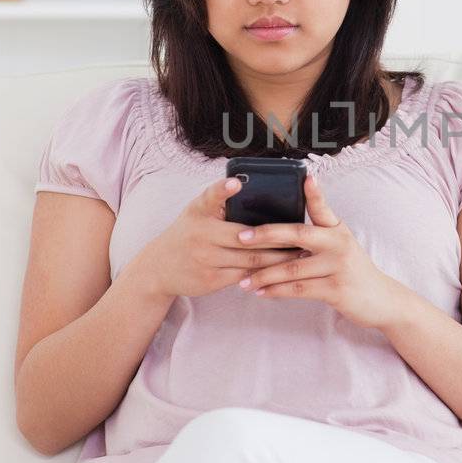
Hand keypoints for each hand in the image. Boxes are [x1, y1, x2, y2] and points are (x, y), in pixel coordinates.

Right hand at [133, 175, 301, 299]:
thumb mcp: (196, 211)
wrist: (159, 268)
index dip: (223, 189)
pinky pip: (244, 276)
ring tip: (300, 254)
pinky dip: (264, 274)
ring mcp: (206, 259)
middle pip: (247, 237)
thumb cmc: (188, 232)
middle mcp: (201, 234)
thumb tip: (248, 184)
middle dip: (277, 238)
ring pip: (250, 259)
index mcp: (199, 212)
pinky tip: (282, 272)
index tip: (236, 183)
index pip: (210, 197)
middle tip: (302, 235)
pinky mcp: (211, 279)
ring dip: (278, 258)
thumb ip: (218, 200)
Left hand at [230, 172, 403, 330]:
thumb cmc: (351, 268)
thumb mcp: (340, 243)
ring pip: (293, 268)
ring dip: (264, 275)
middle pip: (298, 234)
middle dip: (267, 234)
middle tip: (241, 237)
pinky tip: (261, 293)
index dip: (314, 192)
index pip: (322, 207)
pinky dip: (277, 292)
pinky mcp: (336, 290)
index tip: (305, 176)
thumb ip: (318, 230)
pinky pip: (299, 290)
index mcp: (337, 230)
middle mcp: (339, 244)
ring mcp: (338, 267)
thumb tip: (288, 222)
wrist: (379, 299)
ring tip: (243, 280)